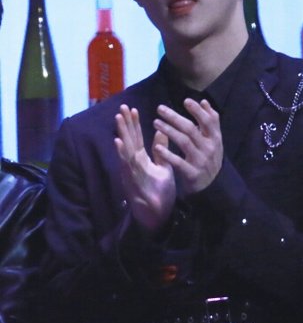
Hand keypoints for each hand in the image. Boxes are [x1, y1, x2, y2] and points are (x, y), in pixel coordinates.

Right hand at [114, 105, 175, 231]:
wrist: (159, 215)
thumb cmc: (160, 193)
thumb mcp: (163, 168)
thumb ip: (161, 151)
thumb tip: (161, 132)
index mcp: (141, 160)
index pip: (136, 138)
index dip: (134, 123)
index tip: (132, 108)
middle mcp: (133, 164)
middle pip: (128, 140)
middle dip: (125, 124)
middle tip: (121, 107)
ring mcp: (131, 173)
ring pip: (125, 150)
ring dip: (121, 134)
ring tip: (118, 118)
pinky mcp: (132, 182)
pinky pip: (127, 166)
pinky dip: (122, 153)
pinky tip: (118, 142)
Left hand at [153, 98, 222, 195]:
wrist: (213, 186)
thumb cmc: (210, 157)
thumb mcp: (214, 140)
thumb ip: (211, 121)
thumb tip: (204, 101)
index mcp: (215, 138)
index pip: (209, 121)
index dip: (198, 111)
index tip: (185, 101)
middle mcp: (209, 148)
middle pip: (191, 129)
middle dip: (175, 117)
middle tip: (160, 109)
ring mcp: (200, 161)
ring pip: (183, 142)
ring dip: (168, 131)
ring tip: (155, 122)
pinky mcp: (192, 173)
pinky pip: (178, 162)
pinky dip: (167, 154)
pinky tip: (157, 147)